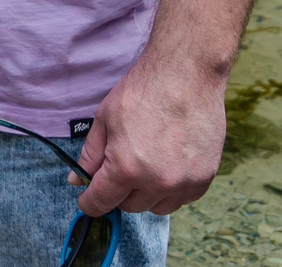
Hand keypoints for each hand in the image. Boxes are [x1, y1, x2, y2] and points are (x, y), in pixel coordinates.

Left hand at [71, 55, 226, 216]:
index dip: (89, 202)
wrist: (187, 74)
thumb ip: (90, 155)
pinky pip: (181, 199)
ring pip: (156, 206)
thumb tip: (77, 181)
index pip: (101, 202)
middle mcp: (157, 182)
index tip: (87, 199)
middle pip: (129, 206)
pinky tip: (166, 164)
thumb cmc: (144, 91)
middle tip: (119, 166)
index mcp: (126, 167)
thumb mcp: (105, 119)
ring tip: (145, 163)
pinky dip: (170, 189)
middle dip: (118, 192)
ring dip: (146, 193)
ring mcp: (184, 183)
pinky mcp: (204, 179)